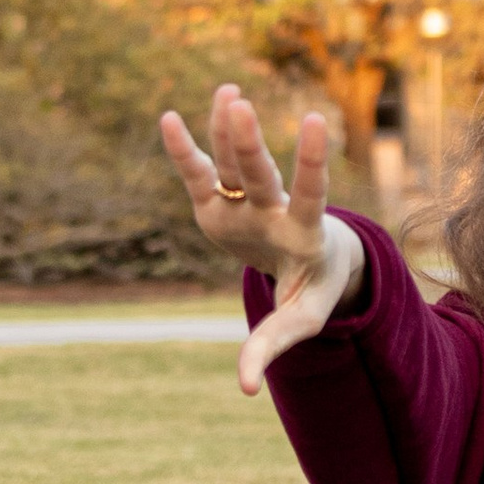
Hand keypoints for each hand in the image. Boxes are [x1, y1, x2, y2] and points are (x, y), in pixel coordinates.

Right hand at [159, 85, 366, 395]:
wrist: (310, 256)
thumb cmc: (313, 288)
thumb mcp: (301, 319)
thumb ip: (272, 346)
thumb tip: (246, 390)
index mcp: (304, 232)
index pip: (311, 192)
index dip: (311, 161)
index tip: (311, 121)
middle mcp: (275, 208)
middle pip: (260, 174)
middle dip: (247, 145)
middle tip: (239, 106)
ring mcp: (247, 202)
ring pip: (234, 164)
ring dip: (227, 131)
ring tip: (227, 93)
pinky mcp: (219, 205)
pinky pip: (201, 174)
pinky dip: (186, 151)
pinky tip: (170, 118)